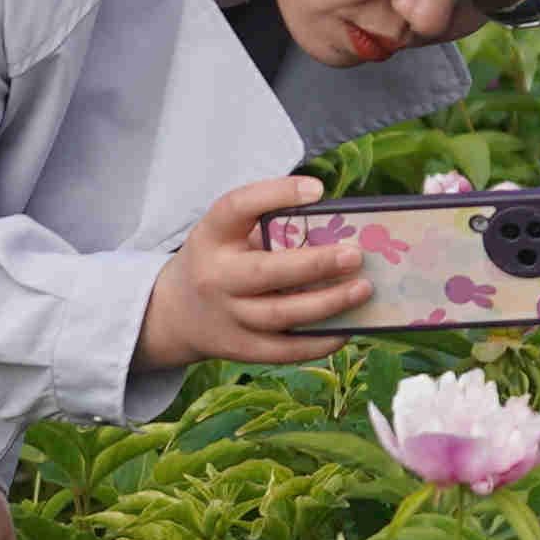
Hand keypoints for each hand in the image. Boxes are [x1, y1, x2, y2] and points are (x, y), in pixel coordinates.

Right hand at [135, 175, 376, 371]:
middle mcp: (215, 277)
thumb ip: (270, 226)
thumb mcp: (227, 234)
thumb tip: (340, 225)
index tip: (317, 189)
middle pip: (265, 272)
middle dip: (315, 264)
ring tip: (363, 289)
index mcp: (212, 236)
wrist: (176, 312)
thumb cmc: (220, 261)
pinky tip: (348, 328)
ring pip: (280, 314)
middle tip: (356, 255)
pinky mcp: (241, 349)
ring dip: (327, 303)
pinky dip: (319, 342)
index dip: (276, 194)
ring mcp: (227, 317)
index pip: (237, 207)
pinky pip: (284, 350)